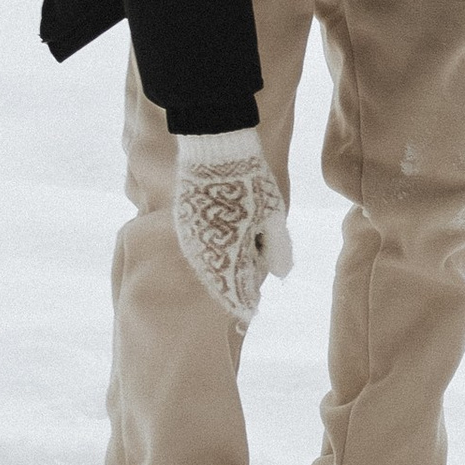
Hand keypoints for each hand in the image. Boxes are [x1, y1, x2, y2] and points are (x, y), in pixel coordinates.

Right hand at [172, 129, 292, 321]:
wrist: (217, 150)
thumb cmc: (252, 182)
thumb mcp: (274, 215)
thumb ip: (277, 249)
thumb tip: (279, 274)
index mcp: (228, 251)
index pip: (236, 288)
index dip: (244, 303)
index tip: (249, 314)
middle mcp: (204, 249)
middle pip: (218, 281)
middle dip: (231, 292)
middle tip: (243, 305)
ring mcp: (191, 236)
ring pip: (206, 266)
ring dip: (219, 277)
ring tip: (231, 286)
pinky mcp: (184, 222)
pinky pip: (197, 249)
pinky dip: (209, 258)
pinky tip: (220, 259)